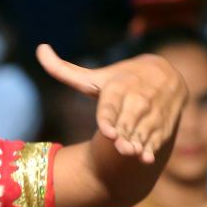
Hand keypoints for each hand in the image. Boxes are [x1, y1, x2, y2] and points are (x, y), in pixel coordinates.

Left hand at [37, 45, 186, 163]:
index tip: (107, 132)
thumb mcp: (94, 76)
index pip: (111, 106)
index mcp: (118, 87)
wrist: (166, 75)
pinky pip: (157, 138)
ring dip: (137, 143)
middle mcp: (137, 100)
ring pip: (143, 131)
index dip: (109, 118)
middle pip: (127, 121)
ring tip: (130, 153)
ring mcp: (152, 113)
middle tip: (119, 147)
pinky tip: (146, 158)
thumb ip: (63, 70)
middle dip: (124, 134)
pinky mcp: (163, 125)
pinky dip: (152, 148)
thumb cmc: (120, 79)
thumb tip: (40, 48)